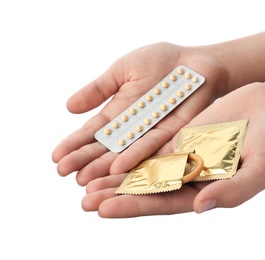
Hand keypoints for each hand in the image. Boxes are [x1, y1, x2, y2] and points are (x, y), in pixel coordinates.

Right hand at [52, 42, 227, 184]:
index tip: (55, 157)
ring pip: (124, 153)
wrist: (195, 62)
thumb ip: (99, 89)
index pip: (92, 132)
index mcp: (118, 112)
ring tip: (84, 179)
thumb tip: (68, 107)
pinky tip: (118, 169)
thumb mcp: (122, 70)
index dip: (74, 144)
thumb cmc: (160, 61)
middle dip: (84, 160)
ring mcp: (150, 132)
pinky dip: (135, 157)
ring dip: (104, 167)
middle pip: (104, 147)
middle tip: (63, 173)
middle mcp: (132, 127)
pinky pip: (152, 147)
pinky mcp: (171, 134)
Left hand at [82, 83, 264, 217]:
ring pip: (143, 166)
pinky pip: (150, 141)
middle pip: (147, 188)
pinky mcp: (179, 134)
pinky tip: (107, 151)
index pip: (165, 204)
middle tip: (85, 200)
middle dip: (116, 195)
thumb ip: (233, 191)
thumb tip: (199, 207)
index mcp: (206, 190)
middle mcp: (190, 176)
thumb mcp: (262, 168)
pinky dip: (130, 147)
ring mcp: (183, 153)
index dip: (135, 207)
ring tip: (85, 180)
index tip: (104, 209)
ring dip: (115, 173)